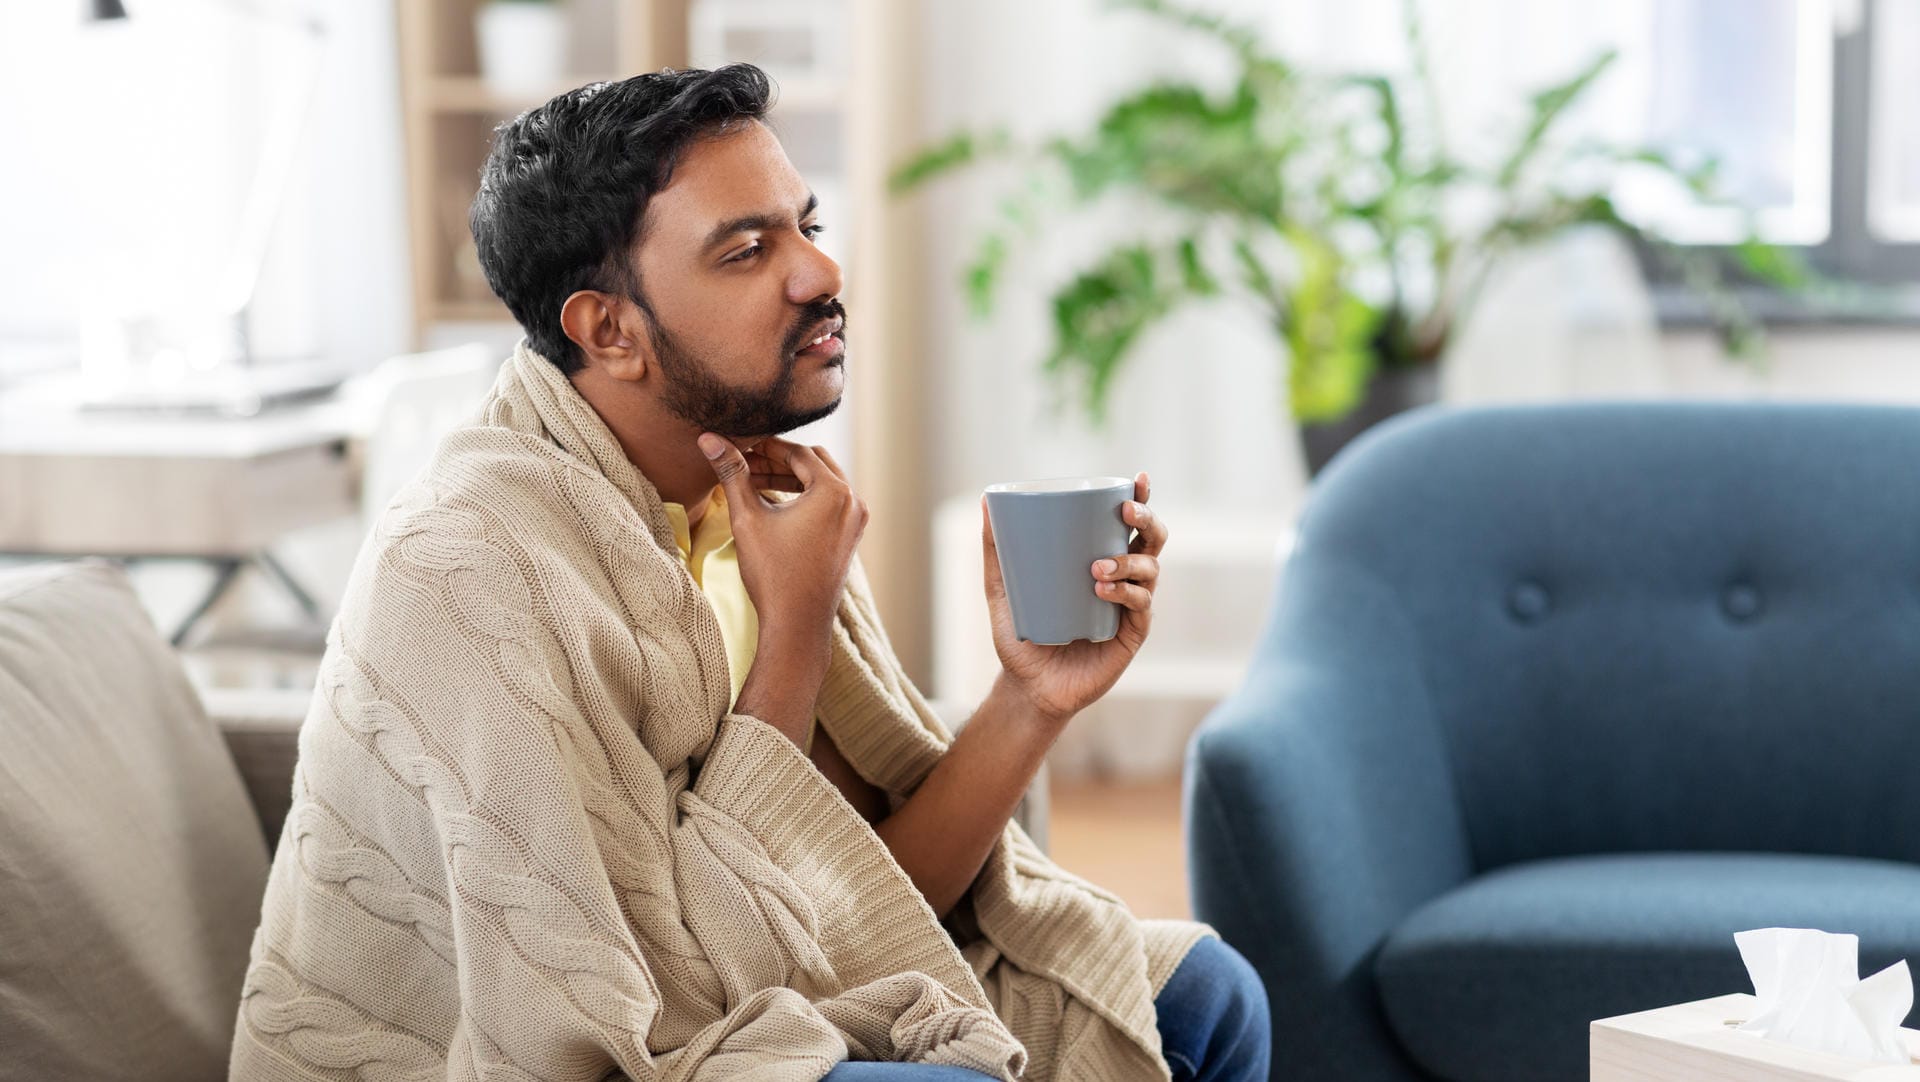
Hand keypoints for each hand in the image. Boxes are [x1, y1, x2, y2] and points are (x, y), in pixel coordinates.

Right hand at [698, 433, 866, 638]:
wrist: (796, 624)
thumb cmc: (774, 574)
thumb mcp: (748, 517)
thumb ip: (732, 473)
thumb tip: (709, 438)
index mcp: (835, 492)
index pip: (798, 452)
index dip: (766, 447)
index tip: (740, 447)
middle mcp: (854, 502)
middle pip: (814, 463)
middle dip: (779, 460)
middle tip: (746, 463)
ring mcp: (856, 521)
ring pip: (822, 484)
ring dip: (790, 479)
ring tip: (754, 482)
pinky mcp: (851, 538)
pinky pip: (829, 504)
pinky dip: (804, 498)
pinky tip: (774, 504)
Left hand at [982, 472, 1162, 726]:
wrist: (1027, 688)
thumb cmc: (1020, 636)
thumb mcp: (1002, 588)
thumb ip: (995, 549)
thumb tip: (985, 499)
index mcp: (1102, 560)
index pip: (1129, 524)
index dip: (1141, 498)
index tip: (1138, 478)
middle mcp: (1124, 580)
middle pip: (1152, 540)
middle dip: (1147, 519)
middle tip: (1124, 511)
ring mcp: (1131, 608)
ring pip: (1150, 570)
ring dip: (1127, 561)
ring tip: (1095, 568)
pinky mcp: (1132, 636)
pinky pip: (1141, 607)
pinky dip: (1126, 594)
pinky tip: (1103, 591)